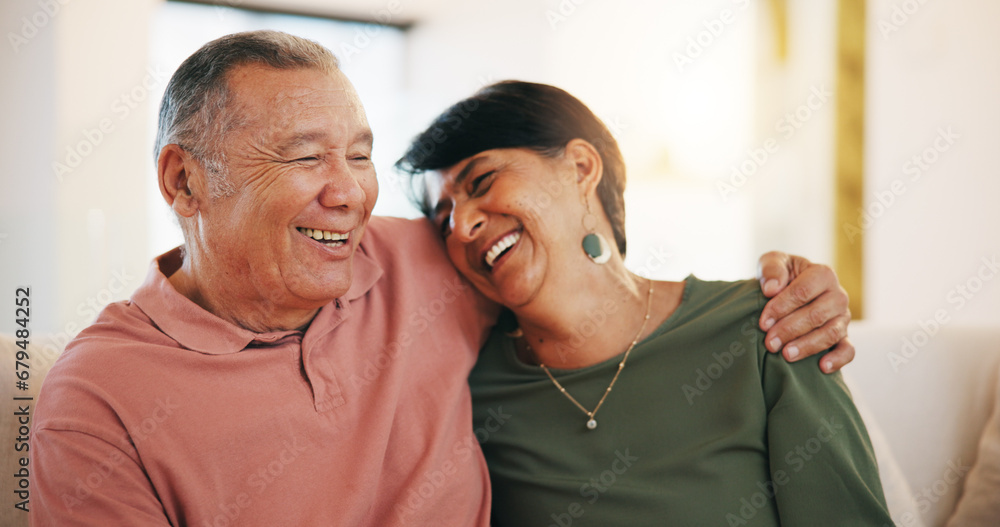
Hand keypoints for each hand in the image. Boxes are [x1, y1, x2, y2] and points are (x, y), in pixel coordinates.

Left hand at [756, 252, 852, 373]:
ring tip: (786, 355)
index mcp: (822, 274)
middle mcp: (837, 296)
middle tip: (770, 343)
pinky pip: (848, 350)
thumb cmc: (780, 276)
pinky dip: (838, 359)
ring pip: (831, 333)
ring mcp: (843, 318)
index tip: (763, 322)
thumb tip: (771, 288)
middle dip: (791, 330)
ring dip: (808, 346)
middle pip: (817, 315)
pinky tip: (822, 367)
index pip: (803, 292)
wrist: (787, 291)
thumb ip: (772, 268)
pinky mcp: (844, 336)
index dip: (782, 307)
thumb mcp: (773, 262)